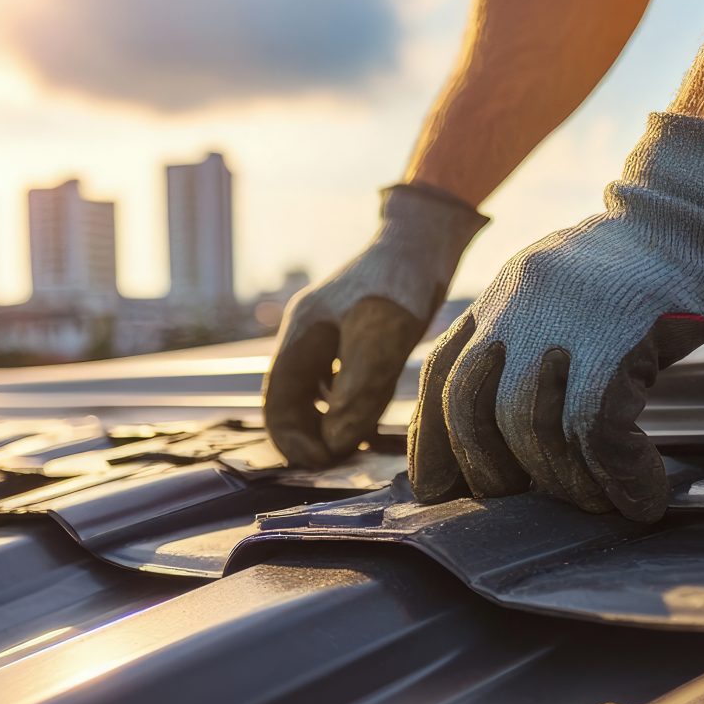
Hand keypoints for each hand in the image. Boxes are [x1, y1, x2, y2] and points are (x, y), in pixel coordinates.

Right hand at [264, 184, 487, 467]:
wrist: (425, 240)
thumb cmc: (400, 284)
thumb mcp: (380, 339)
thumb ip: (355, 392)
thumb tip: (334, 442)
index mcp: (300, 336)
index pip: (278, 404)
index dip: (294, 441)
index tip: (325, 463)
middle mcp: (307, 337)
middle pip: (293, 403)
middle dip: (311, 435)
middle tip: (344, 460)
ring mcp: (328, 336)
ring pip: (317, 395)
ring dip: (331, 423)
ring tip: (358, 443)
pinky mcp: (353, 336)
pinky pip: (340, 383)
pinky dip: (350, 405)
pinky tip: (372, 415)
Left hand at [408, 113, 703, 520]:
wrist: (700, 214)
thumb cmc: (639, 274)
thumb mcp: (560, 297)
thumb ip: (527, 348)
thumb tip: (508, 436)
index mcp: (498, 297)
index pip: (440, 375)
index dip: (433, 442)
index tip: (437, 489)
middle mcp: (518, 304)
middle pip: (472, 408)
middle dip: (493, 470)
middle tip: (533, 498)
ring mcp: (566, 317)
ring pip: (532, 426)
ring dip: (566, 483)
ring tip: (597, 500)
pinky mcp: (621, 334)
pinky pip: (599, 429)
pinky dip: (619, 475)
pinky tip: (642, 492)